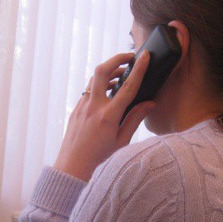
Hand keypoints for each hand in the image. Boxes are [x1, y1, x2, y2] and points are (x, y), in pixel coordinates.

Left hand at [53, 51, 155, 181]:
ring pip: (94, 79)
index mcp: (108, 116)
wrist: (72, 165)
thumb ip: (135, 119)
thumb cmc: (99, 156)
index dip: (139, 69)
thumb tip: (150, 103)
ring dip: (109, 72)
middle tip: (129, 57)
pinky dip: (101, 86)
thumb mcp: (122, 140)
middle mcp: (93, 107)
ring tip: (123, 75)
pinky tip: (109, 92)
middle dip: (116, 59)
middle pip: (102, 71)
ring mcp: (82, 106)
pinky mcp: (76, 108)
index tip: (145, 56)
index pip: (127, 87)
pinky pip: (89, 90)